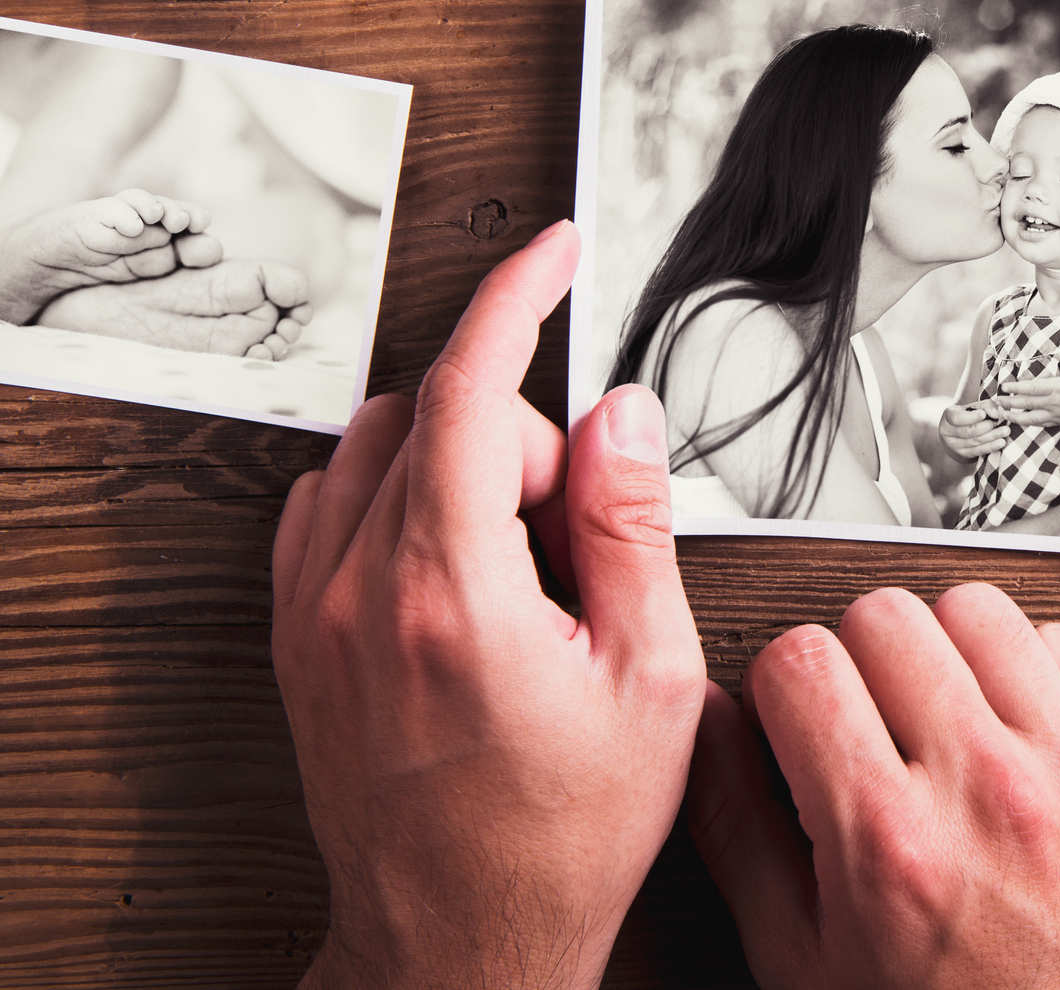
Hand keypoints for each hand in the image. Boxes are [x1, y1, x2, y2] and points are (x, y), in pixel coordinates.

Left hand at [271, 220, 706, 989]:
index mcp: (451, 594)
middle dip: (520, 440)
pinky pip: (329, 507)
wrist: (461, 940)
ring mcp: (312, 616)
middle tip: (582, 538)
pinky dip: (398, 501)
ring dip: (457, 467)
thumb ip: (630, 525)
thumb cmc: (561, 836)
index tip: (554, 254)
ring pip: (373, 451)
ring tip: (526, 568)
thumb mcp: (649, 678)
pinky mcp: (296, 640)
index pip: (467, 390)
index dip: (519, 298)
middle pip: (430, 416)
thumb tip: (618, 416)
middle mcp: (358, 593)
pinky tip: (462, 571)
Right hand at [689, 583, 1059, 989]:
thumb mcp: (804, 961)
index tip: (800, 719)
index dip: (785, 689)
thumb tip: (709, 724)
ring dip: (945, 650)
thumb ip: (740, 829)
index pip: (800, 659)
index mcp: (886, 839)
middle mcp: (981, 789)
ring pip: (977, 609)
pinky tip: (1013, 724)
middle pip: (883, 616)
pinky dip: (1032, 669)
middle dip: (859, 660)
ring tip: (941, 715)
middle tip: (868, 720)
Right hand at [939, 400, 1004, 460]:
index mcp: (948, 416)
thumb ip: (986, 406)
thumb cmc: (970, 414)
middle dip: (986, 427)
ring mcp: (954, 445)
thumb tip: (996, 413)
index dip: (971, 417)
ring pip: (974, 442)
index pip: (957, 418)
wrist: (959, 433)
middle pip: (968, 431)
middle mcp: (948, 432)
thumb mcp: (975, 407)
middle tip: (1001, 423)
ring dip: (992, 437)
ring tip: (1006, 431)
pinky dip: (991, 447)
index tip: (984, 414)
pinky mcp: (963, 454)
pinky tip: (1001, 442)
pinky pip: (978, 451)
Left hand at [998, 354, 1059, 429]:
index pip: (1031, 388)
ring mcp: (1055, 414)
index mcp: (1058, 388)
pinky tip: (1020, 421)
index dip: (1015, 388)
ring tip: (1002, 414)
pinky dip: (1027, 423)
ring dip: (1013, 416)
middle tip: (995, 401)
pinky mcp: (1059, 422)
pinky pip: (1039, 423)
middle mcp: (1053, 403)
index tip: (1004, 387)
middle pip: (1025, 404)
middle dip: (1008, 403)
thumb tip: (1059, 354)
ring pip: (1029, 417)